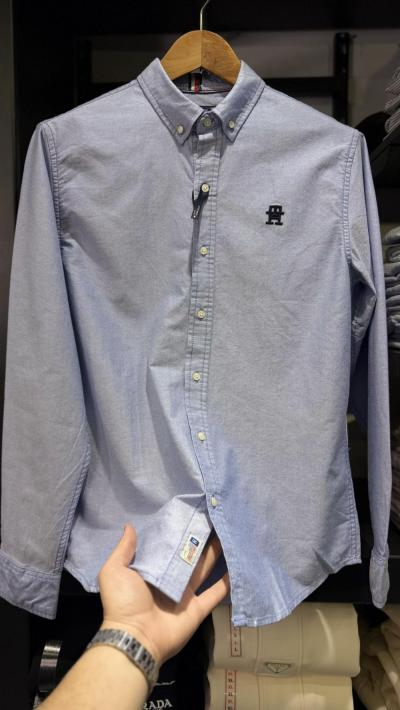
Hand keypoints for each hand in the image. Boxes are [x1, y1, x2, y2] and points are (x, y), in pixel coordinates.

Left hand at [97, 523, 229, 667]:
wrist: (135, 636)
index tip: (190, 514)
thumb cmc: (123, 602)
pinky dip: (227, 581)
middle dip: (200, 538)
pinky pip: (215, 593)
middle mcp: (170, 579)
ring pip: (204, 568)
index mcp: (152, 569)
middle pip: (189, 554)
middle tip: (214, 518)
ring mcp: (186, 593)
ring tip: (229, 534)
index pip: (167, 546)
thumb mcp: (115, 570)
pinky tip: (239, 565)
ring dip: (216, 553)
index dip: (177, 531)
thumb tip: (130, 526)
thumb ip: (124, 548)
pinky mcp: (198, 607)